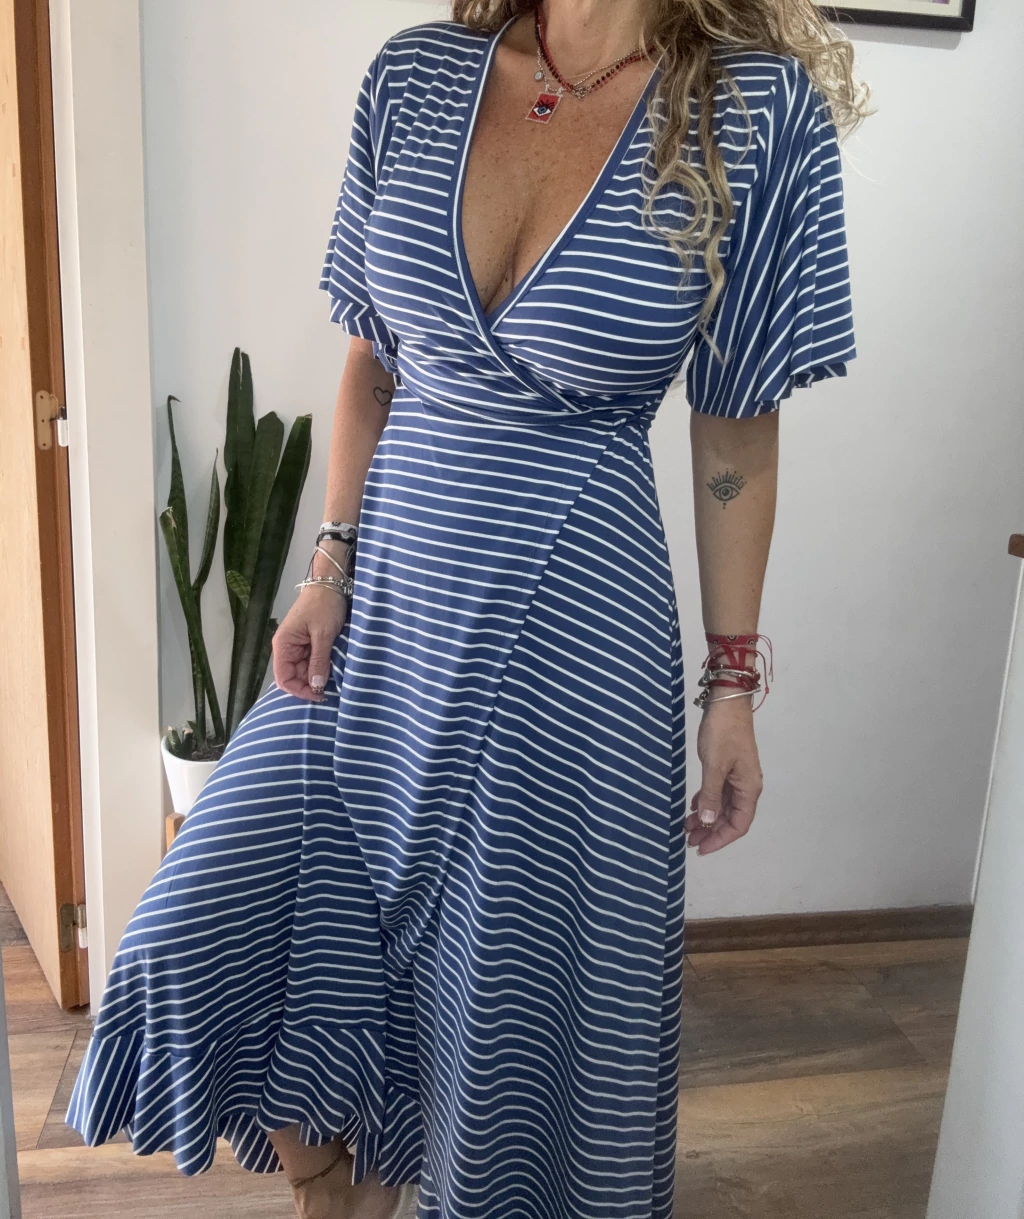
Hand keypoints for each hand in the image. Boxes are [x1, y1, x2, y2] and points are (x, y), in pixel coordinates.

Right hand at [272, 585, 347, 701]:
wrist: (331, 584)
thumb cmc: (324, 605)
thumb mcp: (323, 634)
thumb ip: (319, 661)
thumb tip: (315, 686)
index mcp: (283, 645)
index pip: (284, 679)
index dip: (300, 691)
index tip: (320, 694)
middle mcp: (287, 648)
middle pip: (295, 677)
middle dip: (311, 684)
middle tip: (333, 688)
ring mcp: (298, 646)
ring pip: (305, 671)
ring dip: (319, 676)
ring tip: (336, 678)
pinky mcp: (309, 644)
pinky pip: (313, 662)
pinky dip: (322, 667)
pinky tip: (334, 669)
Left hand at [684, 695, 762, 854]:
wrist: (727, 701)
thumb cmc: (722, 733)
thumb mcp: (714, 766)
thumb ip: (712, 796)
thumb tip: (709, 823)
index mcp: (749, 789)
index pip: (738, 824)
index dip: (720, 839)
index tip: (701, 848)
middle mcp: (746, 786)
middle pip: (731, 818)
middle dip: (711, 832)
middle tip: (688, 841)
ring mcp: (737, 777)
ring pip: (723, 806)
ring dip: (707, 818)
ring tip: (686, 828)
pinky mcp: (727, 767)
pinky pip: (718, 792)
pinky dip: (707, 802)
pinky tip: (693, 808)